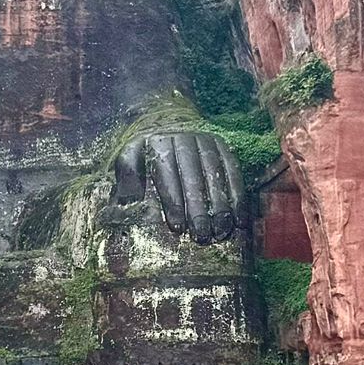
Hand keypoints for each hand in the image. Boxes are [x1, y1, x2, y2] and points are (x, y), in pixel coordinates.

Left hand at [113, 130, 242, 243]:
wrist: (167, 128)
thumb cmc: (145, 157)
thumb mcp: (129, 163)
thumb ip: (126, 181)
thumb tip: (125, 203)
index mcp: (158, 143)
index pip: (167, 174)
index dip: (173, 202)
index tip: (177, 227)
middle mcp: (184, 138)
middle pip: (193, 176)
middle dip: (198, 209)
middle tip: (201, 236)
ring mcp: (205, 140)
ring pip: (216, 174)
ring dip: (221, 206)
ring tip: (221, 232)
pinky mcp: (222, 145)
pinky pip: (233, 171)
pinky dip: (238, 196)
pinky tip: (238, 219)